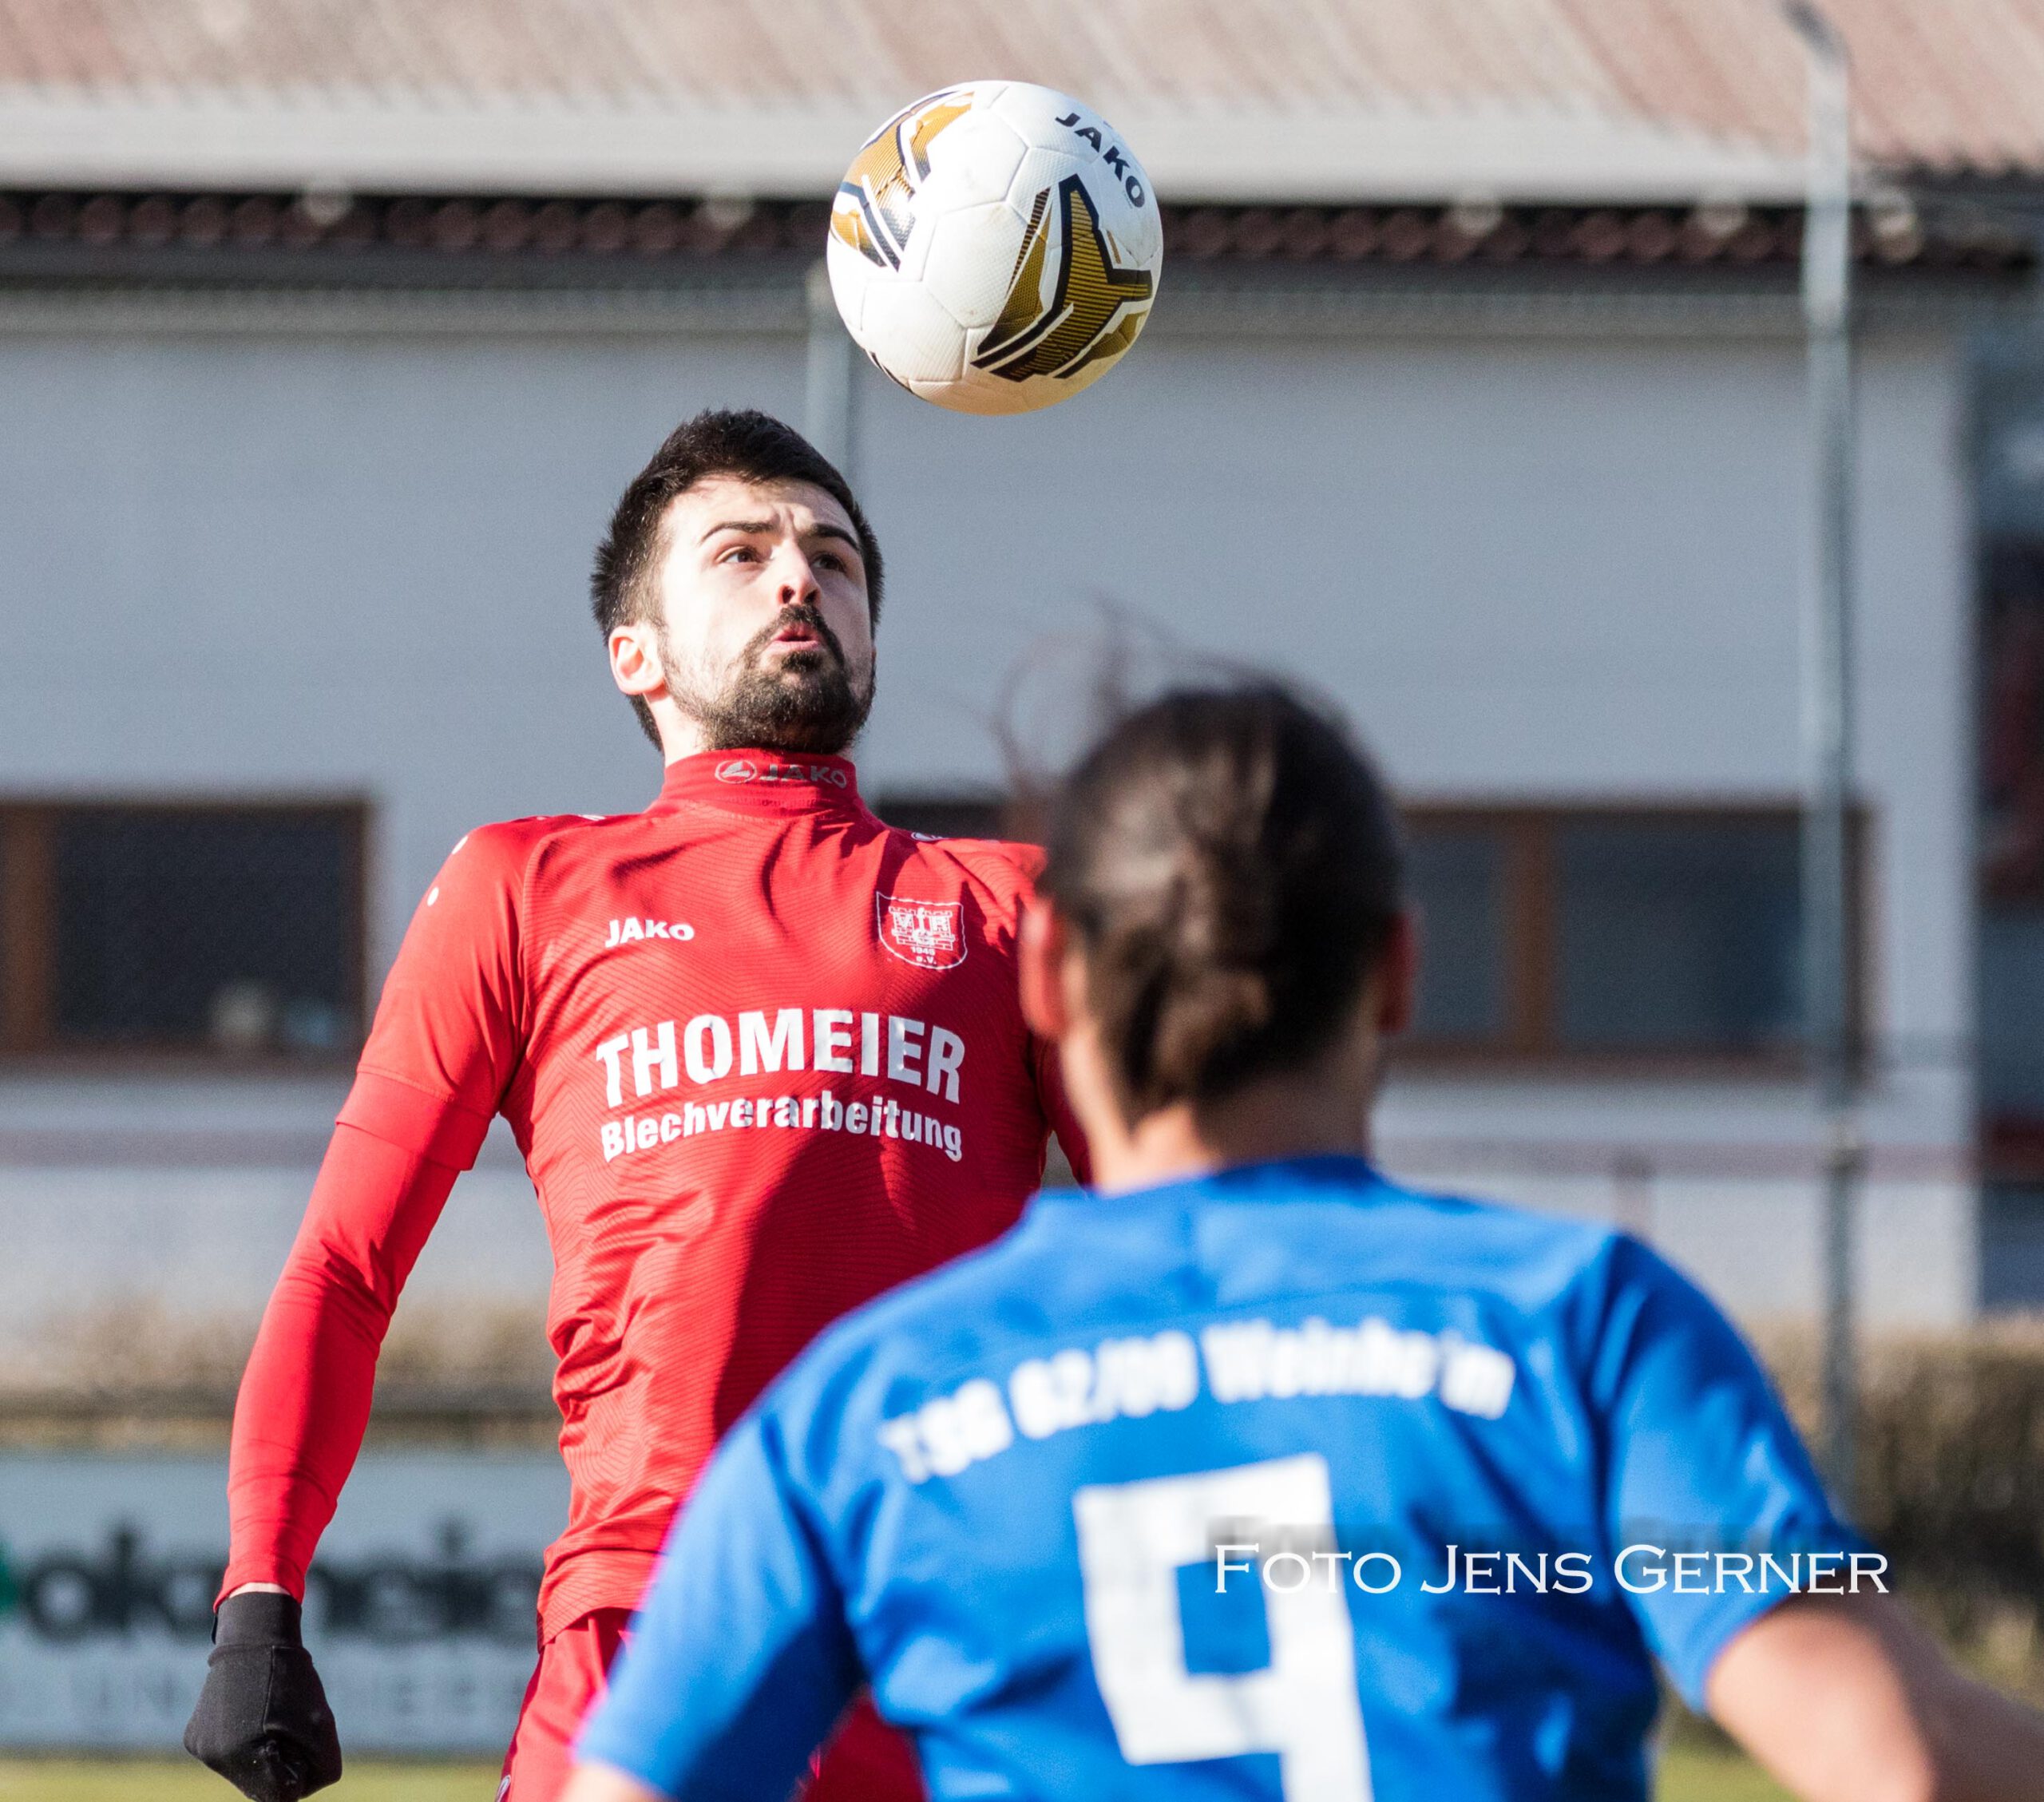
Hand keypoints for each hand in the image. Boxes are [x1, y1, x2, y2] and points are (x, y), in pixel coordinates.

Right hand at [184, 1590, 342, 1800]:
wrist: (255, 1639)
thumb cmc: (293, 1682)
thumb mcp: (322, 1726)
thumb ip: (319, 1769)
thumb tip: (293, 1795)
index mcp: (245, 1755)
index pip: (280, 1795)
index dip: (299, 1770)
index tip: (300, 1740)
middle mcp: (216, 1758)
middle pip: (259, 1786)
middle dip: (279, 1764)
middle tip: (286, 1725)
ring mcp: (201, 1749)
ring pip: (243, 1773)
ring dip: (261, 1754)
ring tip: (267, 1716)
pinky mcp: (194, 1738)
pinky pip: (227, 1755)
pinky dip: (242, 1743)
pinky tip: (247, 1713)